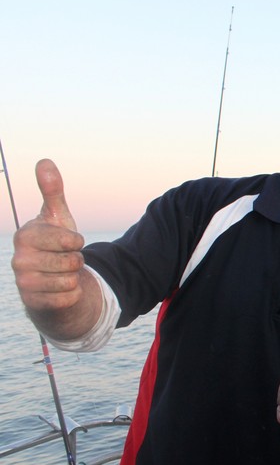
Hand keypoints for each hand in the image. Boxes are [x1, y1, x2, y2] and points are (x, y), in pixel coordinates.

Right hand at [11, 160, 98, 336]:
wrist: (52, 279)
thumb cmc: (56, 244)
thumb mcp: (58, 217)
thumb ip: (52, 190)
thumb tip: (44, 161)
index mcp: (24, 236)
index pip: (68, 240)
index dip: (77, 242)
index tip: (70, 242)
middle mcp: (18, 260)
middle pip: (72, 261)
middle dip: (76, 260)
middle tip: (65, 259)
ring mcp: (23, 283)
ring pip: (70, 280)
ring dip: (74, 277)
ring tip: (62, 273)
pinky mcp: (33, 303)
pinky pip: (68, 298)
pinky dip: (72, 294)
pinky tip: (62, 290)